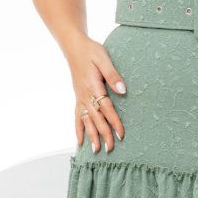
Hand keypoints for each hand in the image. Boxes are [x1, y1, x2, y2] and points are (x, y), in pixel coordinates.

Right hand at [66, 35, 125, 152]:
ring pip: (86, 120)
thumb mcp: (103, 58)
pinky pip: (77, 117)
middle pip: (96, 118)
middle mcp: (85, 95)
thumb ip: (113, 75)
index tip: (121, 134)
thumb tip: (123, 90)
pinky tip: (79, 142)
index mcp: (93, 86)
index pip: (106, 108)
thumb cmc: (91, 51)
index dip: (114, 122)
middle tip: (110, 149)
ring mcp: (80, 98)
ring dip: (91, 136)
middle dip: (103, 134)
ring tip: (96, 151)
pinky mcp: (78, 97)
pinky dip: (78, 129)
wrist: (74, 47)